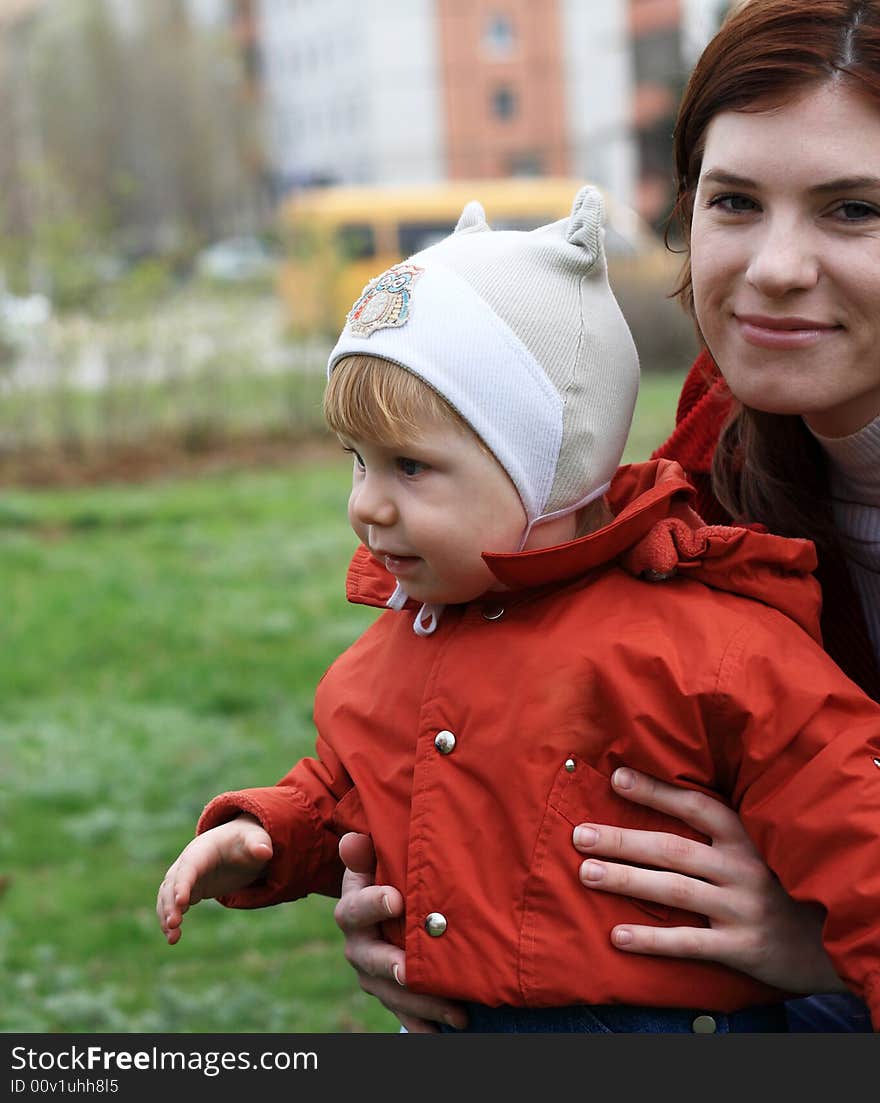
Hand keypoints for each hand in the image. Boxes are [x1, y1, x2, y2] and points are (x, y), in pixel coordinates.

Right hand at [157, 814, 271, 944]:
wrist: (241, 843)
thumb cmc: (248, 840)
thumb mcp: (256, 839)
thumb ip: (259, 844)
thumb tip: (264, 851)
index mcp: (203, 848)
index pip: (189, 866)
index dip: (184, 882)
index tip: (182, 901)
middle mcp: (189, 861)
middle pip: (173, 882)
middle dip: (170, 903)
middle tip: (174, 924)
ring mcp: (186, 876)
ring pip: (167, 895)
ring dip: (166, 915)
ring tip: (173, 938)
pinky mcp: (190, 889)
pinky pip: (172, 904)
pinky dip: (169, 919)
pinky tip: (173, 938)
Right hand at [333, 833, 467, 1031]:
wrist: (390, 906)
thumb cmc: (390, 874)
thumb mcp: (378, 860)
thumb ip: (367, 854)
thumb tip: (353, 839)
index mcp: (353, 908)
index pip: (355, 908)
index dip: (373, 904)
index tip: (397, 899)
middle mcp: (358, 945)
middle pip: (370, 960)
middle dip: (391, 966)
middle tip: (408, 971)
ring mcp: (372, 974)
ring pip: (391, 993)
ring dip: (421, 1003)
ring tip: (457, 1012)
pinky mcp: (389, 994)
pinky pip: (403, 1014)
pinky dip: (421, 1025)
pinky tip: (442, 1033)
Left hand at [573, 767, 845, 993]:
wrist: (830, 940)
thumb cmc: (781, 885)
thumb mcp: (760, 848)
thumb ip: (719, 831)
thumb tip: (664, 801)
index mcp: (746, 837)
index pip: (695, 806)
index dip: (655, 791)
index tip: (615, 778)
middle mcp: (742, 867)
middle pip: (672, 848)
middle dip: (623, 840)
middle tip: (579, 835)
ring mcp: (742, 907)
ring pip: (674, 890)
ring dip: (626, 880)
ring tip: (586, 874)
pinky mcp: (743, 946)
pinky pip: (690, 942)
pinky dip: (652, 940)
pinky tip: (617, 936)